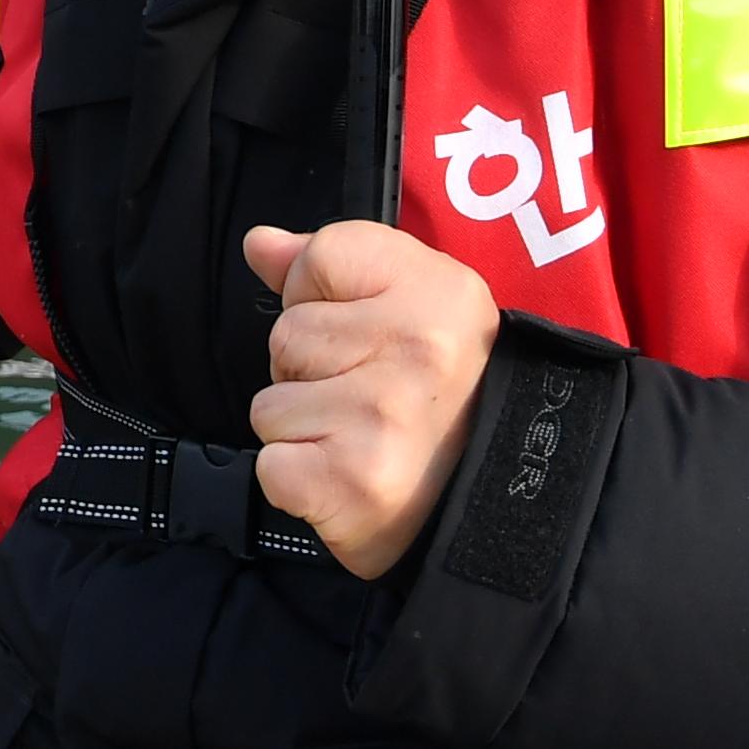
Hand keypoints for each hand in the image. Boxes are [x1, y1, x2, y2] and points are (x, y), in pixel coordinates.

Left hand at [238, 219, 501, 577]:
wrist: (489, 505)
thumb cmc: (446, 401)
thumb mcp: (417, 305)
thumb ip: (329, 264)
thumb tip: (259, 243)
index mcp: (437, 292)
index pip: (320, 256)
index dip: (322, 295)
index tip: (365, 331)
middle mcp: (416, 348)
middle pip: (286, 334)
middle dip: (309, 369)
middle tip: (368, 398)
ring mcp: (380, 416)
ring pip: (270, 404)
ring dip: (301, 428)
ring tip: (358, 438)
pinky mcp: (349, 481)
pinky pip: (270, 464)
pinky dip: (295, 480)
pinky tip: (343, 477)